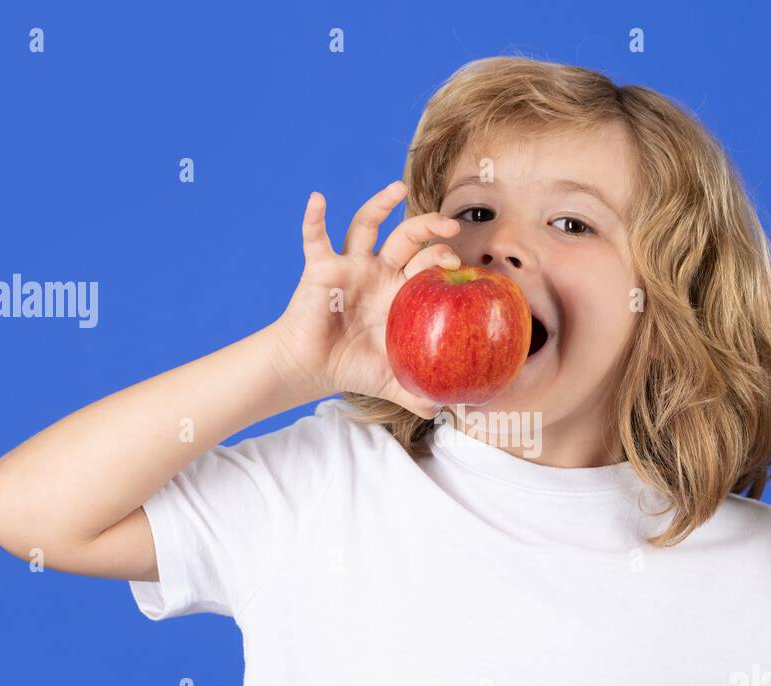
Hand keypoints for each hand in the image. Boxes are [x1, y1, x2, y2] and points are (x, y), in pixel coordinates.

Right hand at [276, 180, 462, 418]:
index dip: (444, 258)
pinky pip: (315, 237)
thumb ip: (420, 394)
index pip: (428, 262)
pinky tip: (317, 199)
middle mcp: (378, 270)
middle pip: (408, 236)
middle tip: (451, 225)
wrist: (311, 368)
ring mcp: (350, 265)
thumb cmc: (352, 367)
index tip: (458, 264)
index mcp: (400, 290)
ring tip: (396, 188)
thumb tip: (449, 411)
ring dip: (380, 203)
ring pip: (367, 224)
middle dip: (430, 225)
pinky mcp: (321, 268)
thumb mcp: (393, 381)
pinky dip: (314, 218)